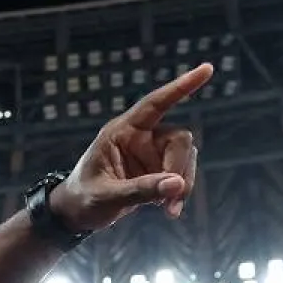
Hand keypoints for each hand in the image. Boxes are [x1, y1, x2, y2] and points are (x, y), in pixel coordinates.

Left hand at [50, 62, 212, 232]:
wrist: (76, 214)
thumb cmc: (83, 198)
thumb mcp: (106, 196)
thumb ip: (140, 190)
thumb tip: (178, 184)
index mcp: (121, 131)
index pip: (154, 104)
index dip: (180, 87)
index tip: (207, 69)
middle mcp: (140, 137)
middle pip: (179, 139)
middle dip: (179, 168)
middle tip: (172, 198)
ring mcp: (151, 153)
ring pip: (185, 157)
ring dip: (183, 184)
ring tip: (169, 210)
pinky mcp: (157, 170)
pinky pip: (181, 175)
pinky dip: (179, 192)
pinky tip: (169, 210)